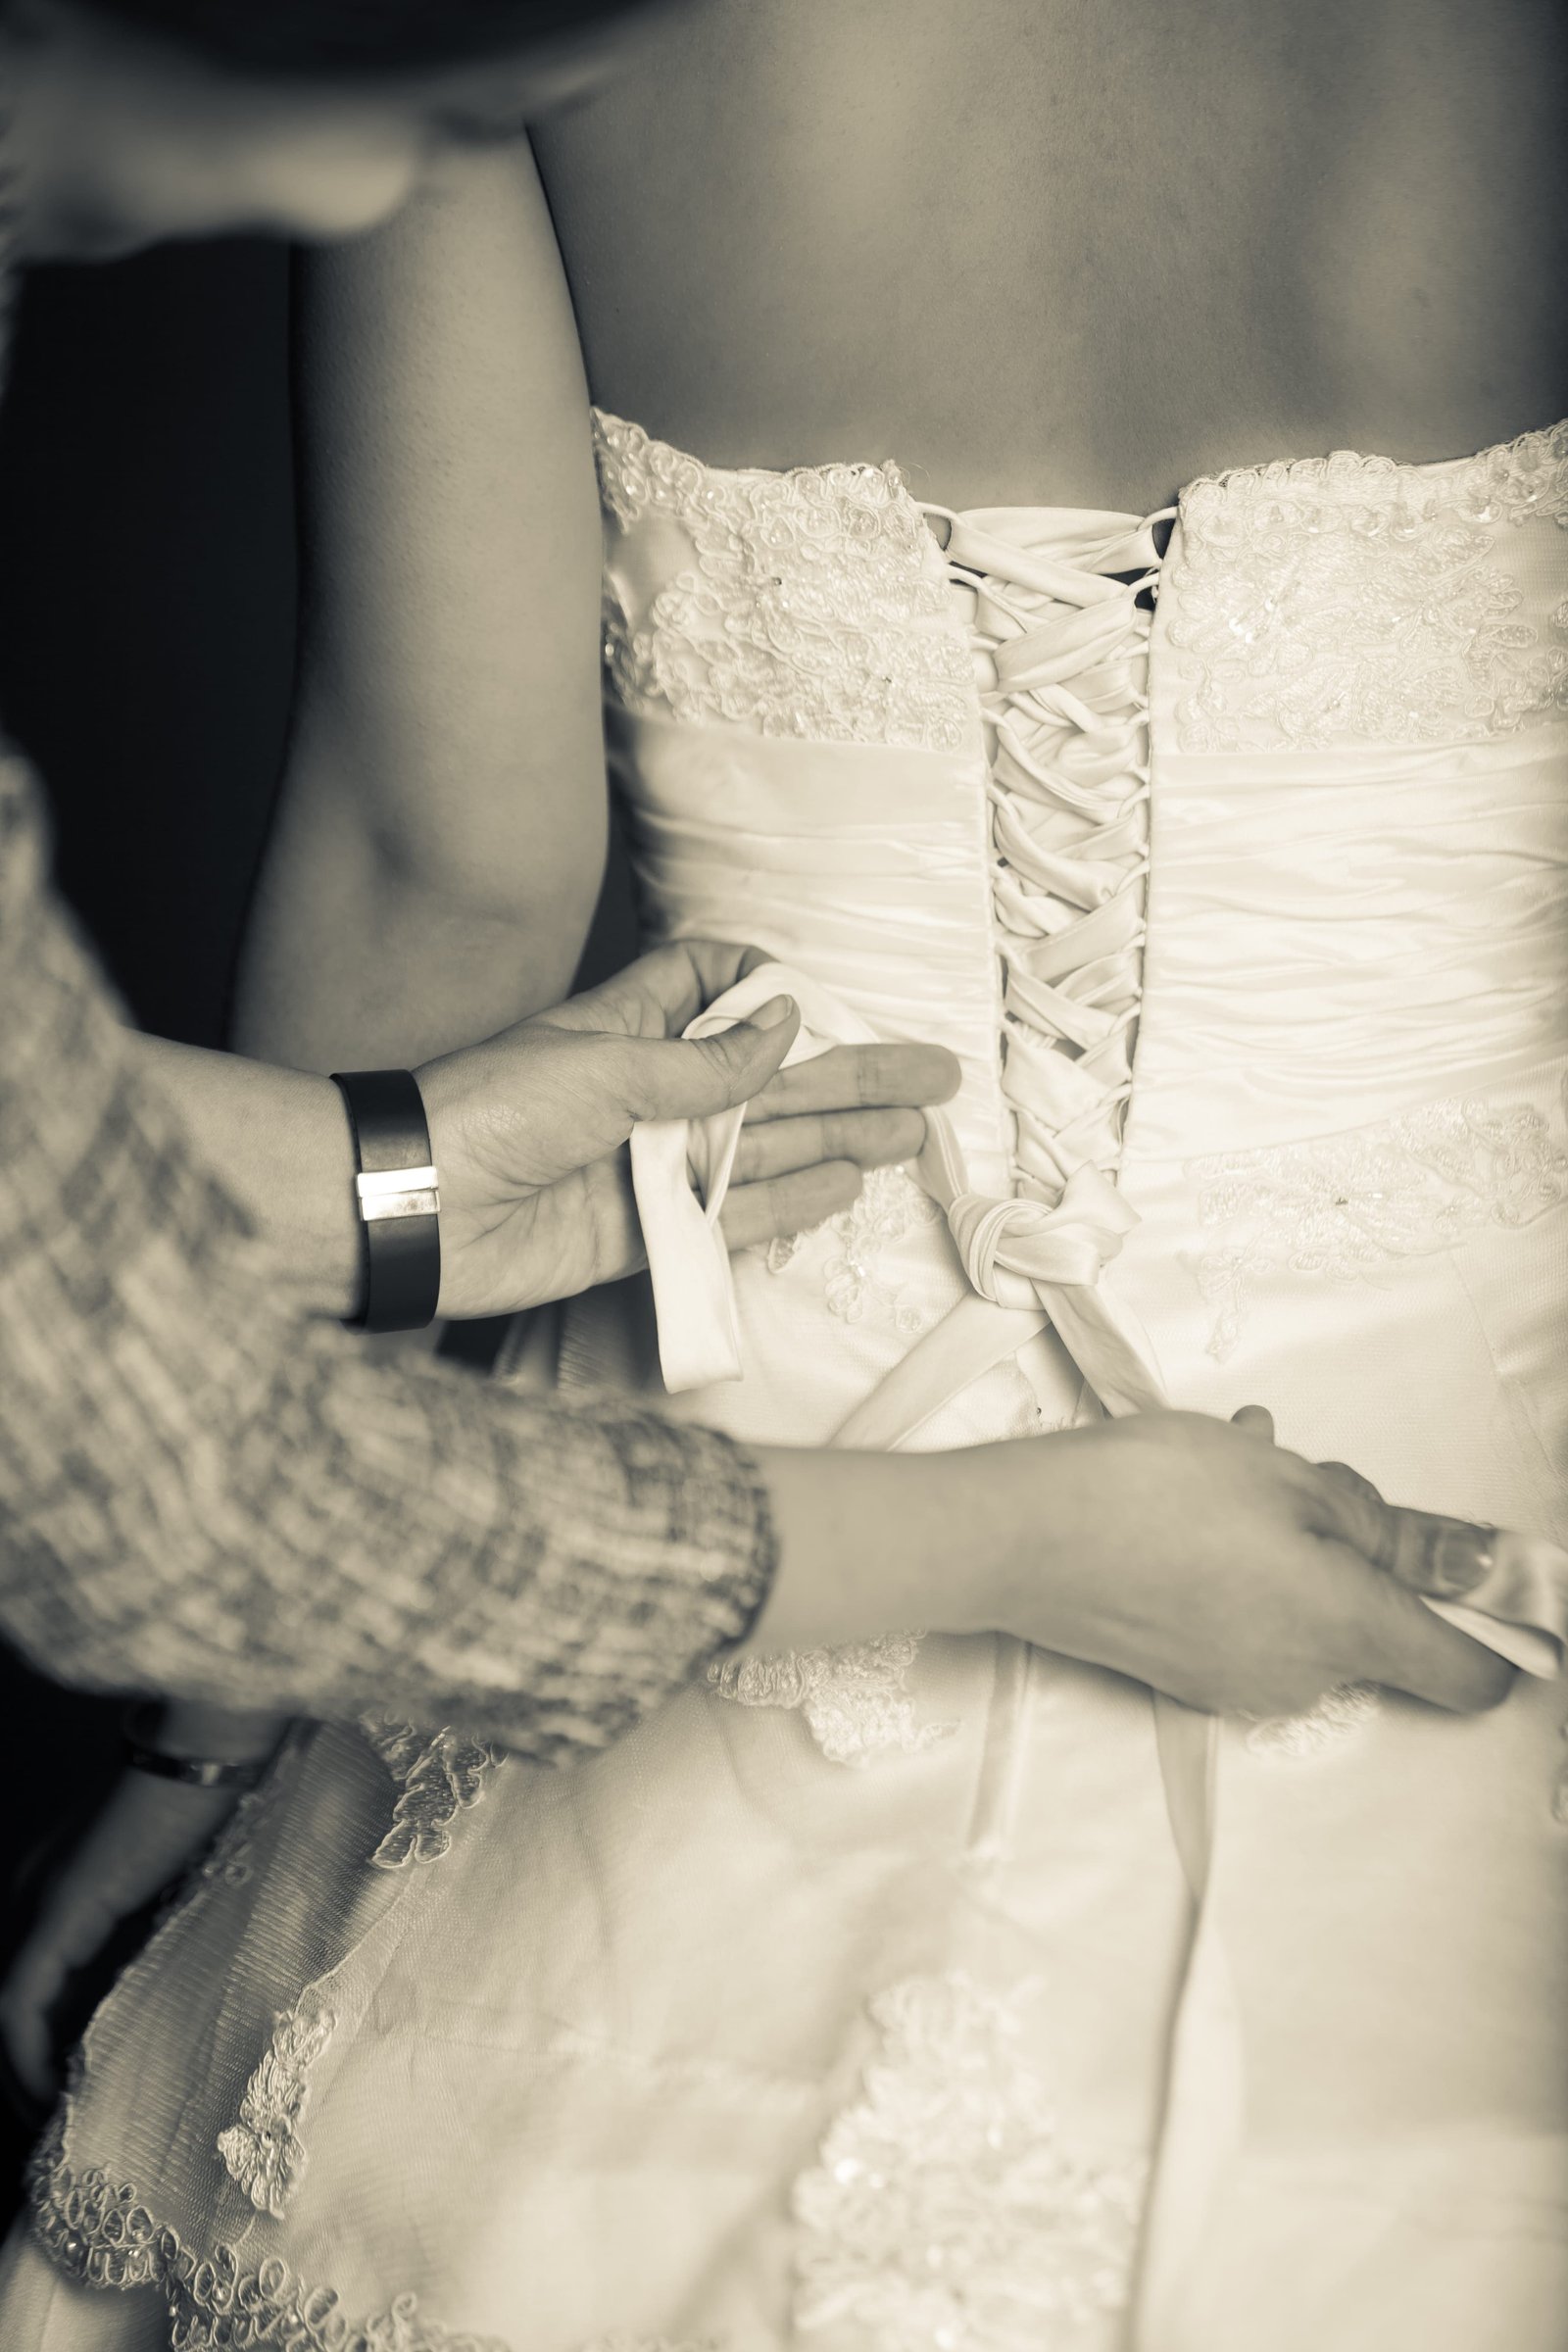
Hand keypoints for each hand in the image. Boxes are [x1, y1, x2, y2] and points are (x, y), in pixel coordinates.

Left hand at [0, 1772, 243, 2105]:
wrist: (214, 1744)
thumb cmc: (219, 1799)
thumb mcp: (188, 1887)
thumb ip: (163, 1938)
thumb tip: (174, 2006)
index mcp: (66, 1889)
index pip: (39, 1989)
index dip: (52, 2047)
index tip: (84, 2100)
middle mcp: (34, 1895)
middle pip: (14, 2007)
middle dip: (31, 2073)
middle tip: (69, 2129)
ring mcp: (37, 1900)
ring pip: (5, 2012)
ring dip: (24, 2076)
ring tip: (62, 2125)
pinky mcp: (55, 1910)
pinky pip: (17, 2005)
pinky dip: (26, 2057)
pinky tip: (56, 2094)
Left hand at [420, 939, 960, 1316]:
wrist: (418, 1210)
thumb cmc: (492, 1112)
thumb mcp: (608, 1067)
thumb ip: (707, 1062)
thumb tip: (789, 1025)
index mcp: (632, 1028)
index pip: (713, 985)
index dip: (769, 986)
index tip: (820, 997)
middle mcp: (651, 1093)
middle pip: (773, 1077)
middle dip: (853, 1073)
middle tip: (934, 1077)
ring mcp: (653, 1165)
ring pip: (768, 1147)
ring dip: (842, 1137)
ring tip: (914, 1135)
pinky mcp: (646, 1233)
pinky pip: (735, 1217)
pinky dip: (790, 1203)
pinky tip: (846, 1186)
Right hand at [986, 1407, 1512, 1717]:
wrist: (1022, 1538)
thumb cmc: (1150, 1495)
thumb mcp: (1285, 1475)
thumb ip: (1383, 1527)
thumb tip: (1458, 1560)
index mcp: (1347, 1628)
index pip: (1466, 1673)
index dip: (1494, 1630)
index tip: (1484, 1584)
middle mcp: (1302, 1677)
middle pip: (1374, 1627)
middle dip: (1357, 1554)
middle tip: (1308, 1481)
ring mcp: (1237, 1681)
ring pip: (1304, 1615)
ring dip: (1290, 1550)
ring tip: (1235, 1472)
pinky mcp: (1182, 1671)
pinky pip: (1244, 1620)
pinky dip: (1239, 1570)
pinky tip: (1192, 1506)